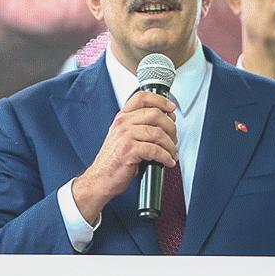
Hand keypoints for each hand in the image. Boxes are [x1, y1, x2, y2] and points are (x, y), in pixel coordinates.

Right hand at [71, 90, 176, 222]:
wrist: (100, 178)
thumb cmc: (113, 160)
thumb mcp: (123, 137)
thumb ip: (140, 127)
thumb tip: (165, 122)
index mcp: (122, 118)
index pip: (142, 98)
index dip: (160, 100)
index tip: (171, 108)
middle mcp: (123, 123)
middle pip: (155, 114)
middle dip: (171, 127)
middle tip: (174, 138)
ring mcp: (125, 136)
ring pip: (158, 132)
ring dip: (170, 145)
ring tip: (171, 153)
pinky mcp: (129, 150)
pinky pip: (155, 150)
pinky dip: (165, 157)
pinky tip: (167, 161)